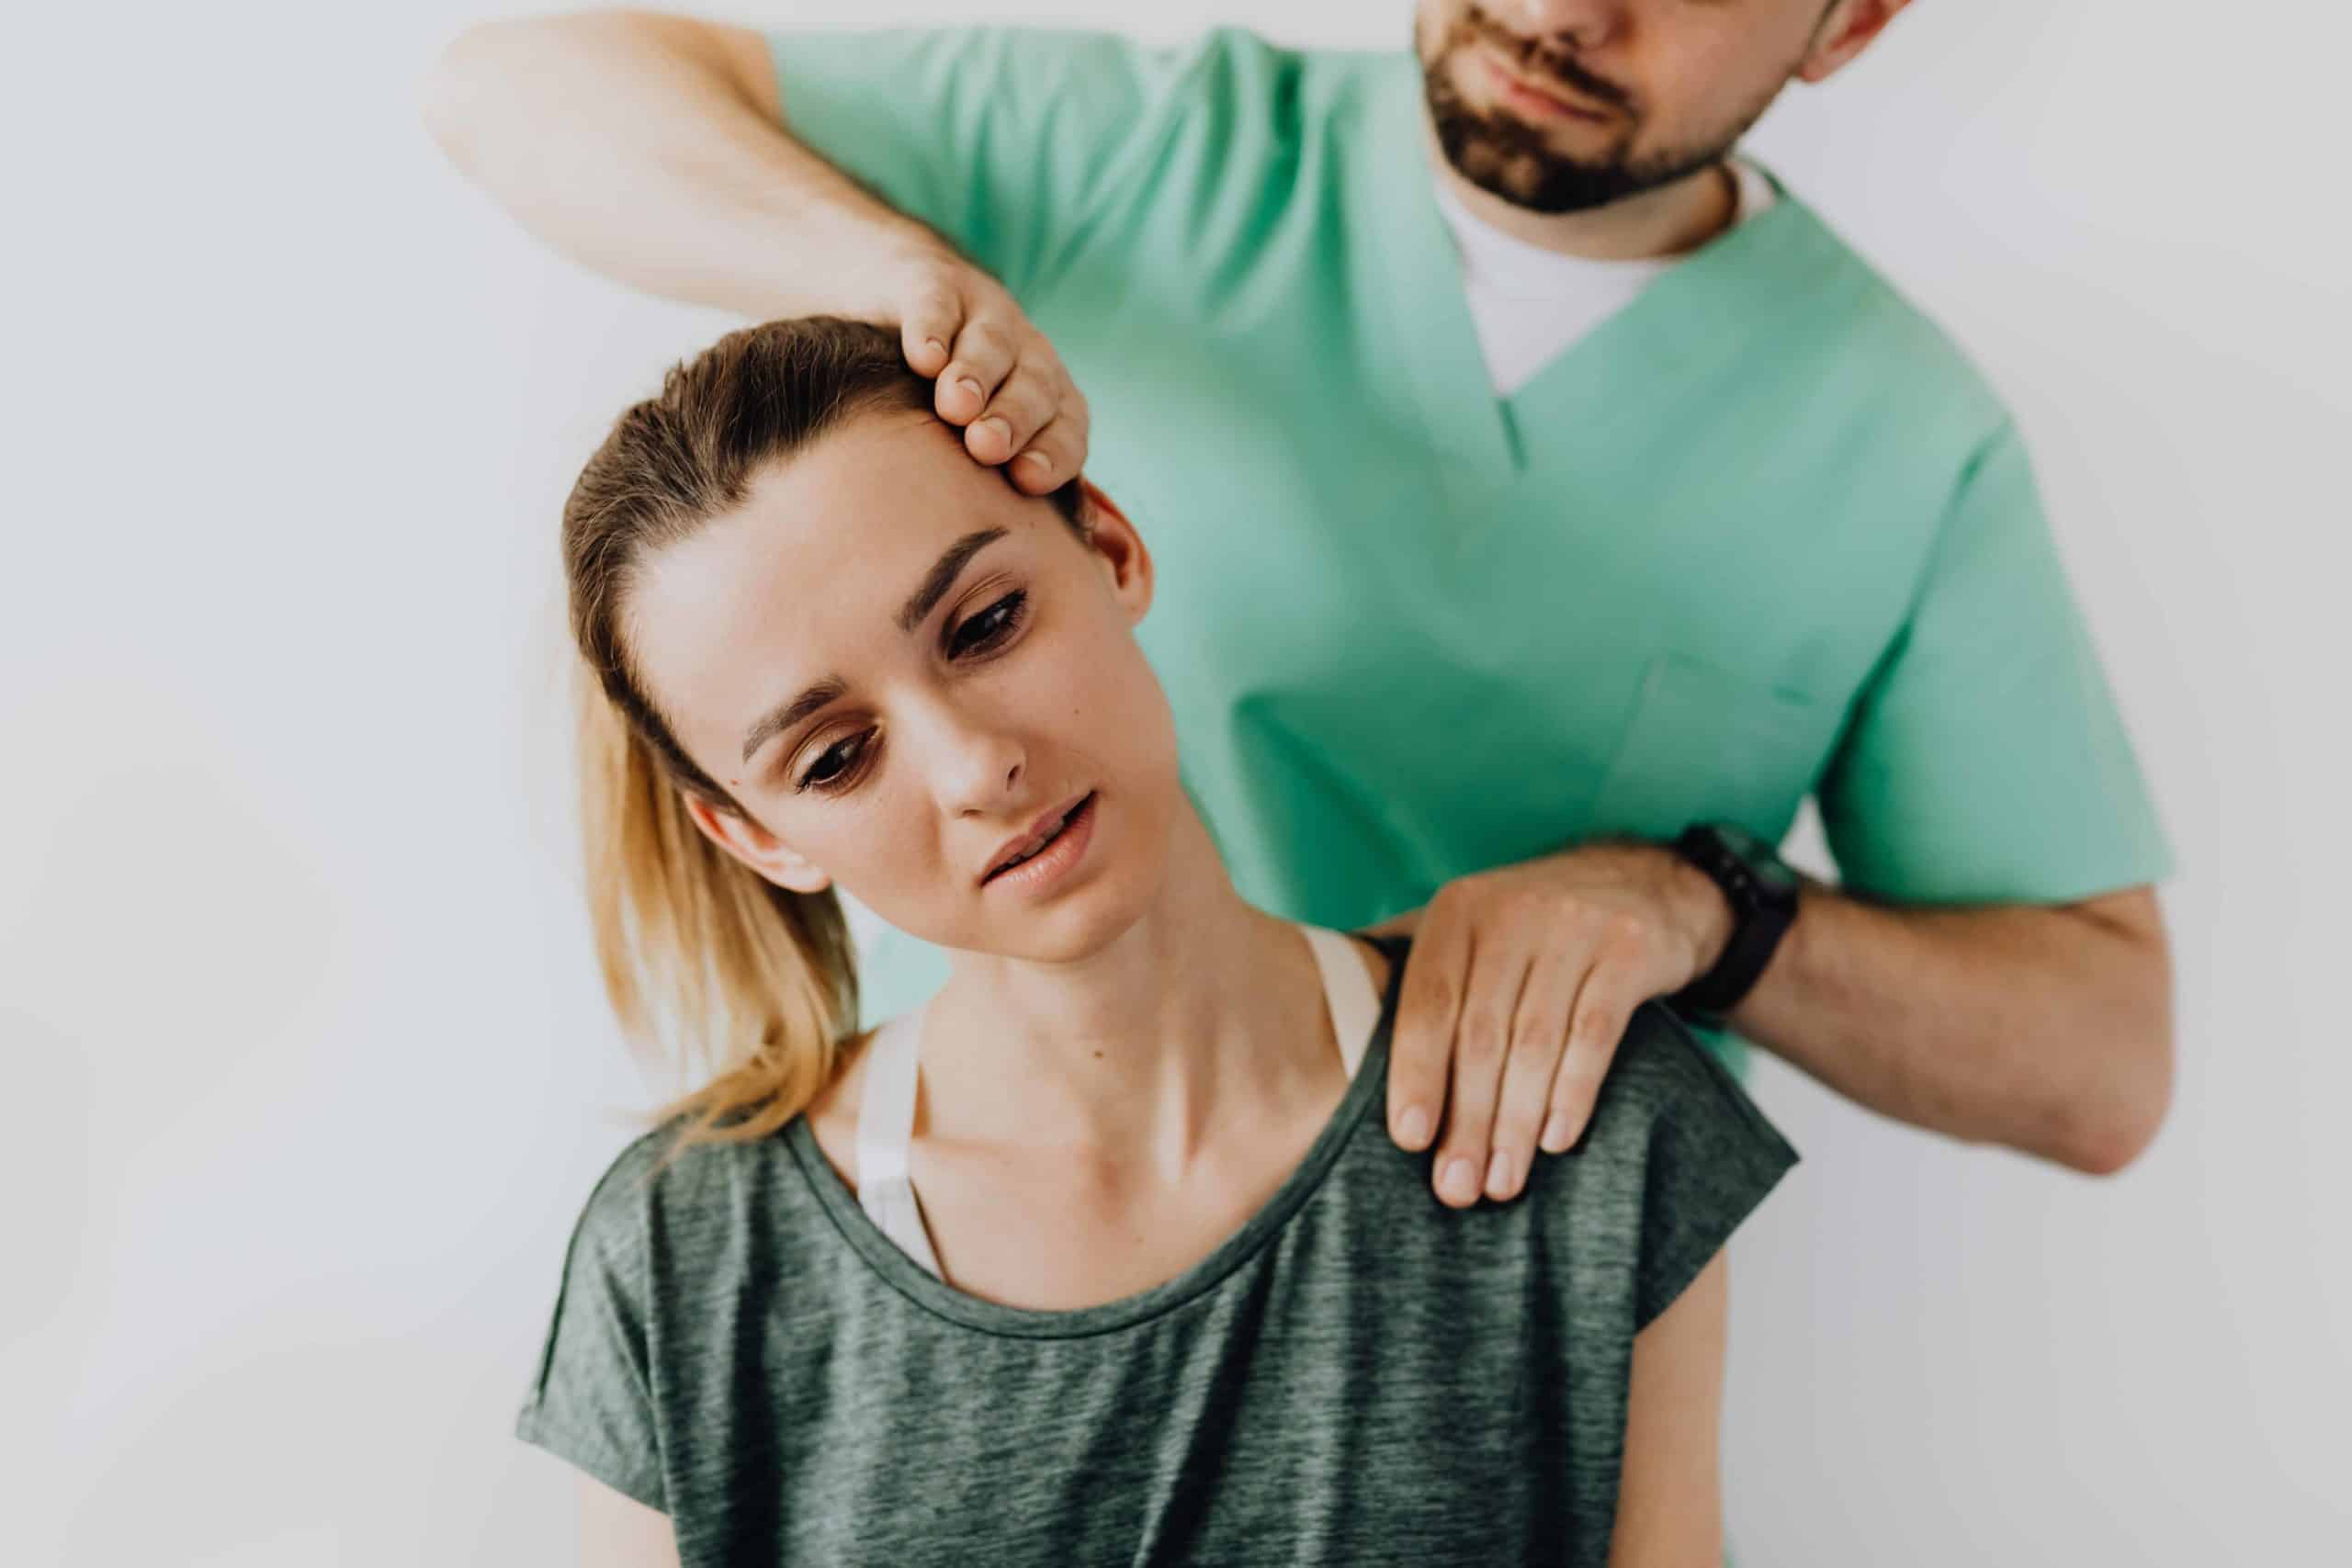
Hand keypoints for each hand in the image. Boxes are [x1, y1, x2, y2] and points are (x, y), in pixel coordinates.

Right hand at [888, 245, 1090, 493]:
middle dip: (1015, 417)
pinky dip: (932, 327)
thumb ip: (989, 500)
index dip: (1054, 452)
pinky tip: (921, 355)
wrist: (889, 303)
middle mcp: (1026, 356)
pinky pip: (939, 303)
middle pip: (1036, 386)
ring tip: (955, 403)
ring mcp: (984, 315)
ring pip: (994, 343)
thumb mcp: (965, 453)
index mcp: (1048, 402)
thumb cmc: (933, 410)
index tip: (1027, 481)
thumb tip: (1006, 583)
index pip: (1068, 430)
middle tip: (987, 447)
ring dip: (978, 374)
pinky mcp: (934, 283)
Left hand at [1380, 841, 1735, 1206]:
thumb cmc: (1532, 928)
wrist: (1641, 882)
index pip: (1428, 1002)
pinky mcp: (1630, 951)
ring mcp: (1575, 928)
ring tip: (1502, 1180)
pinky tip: (1557, 1140)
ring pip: (1536, 1042)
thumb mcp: (1471, 927)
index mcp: (1458, 912)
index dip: (1416, 1074)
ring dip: (1515, 1123)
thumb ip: (1415, 970)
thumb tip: (1335, 1030)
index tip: (1410, 1140)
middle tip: (1457, 1187)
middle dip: (1466, 1119)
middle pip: (1481, 1033)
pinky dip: (1573, 1093)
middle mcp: (1512, 912)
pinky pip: (1595, 1035)